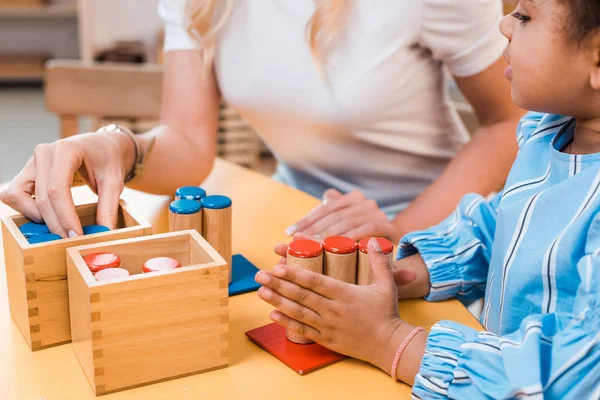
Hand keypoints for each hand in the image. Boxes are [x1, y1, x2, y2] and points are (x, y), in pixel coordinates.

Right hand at [0, 132, 132, 237]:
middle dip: (55, 223)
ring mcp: (32, 162)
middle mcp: (44, 153)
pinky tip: (47, 217)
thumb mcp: (115, 181)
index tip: (76, 236)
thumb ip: (109, 207)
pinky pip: (14, 194)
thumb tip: (104, 233)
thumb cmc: (108, 160)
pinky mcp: (27, 172)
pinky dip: (25, 209)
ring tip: (59, 226)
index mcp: (66, 150)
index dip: (65, 216)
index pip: (58, 189)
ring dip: (37, 217)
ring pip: (20, 197)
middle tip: (70, 241)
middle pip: (42, 197)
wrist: (101, 146)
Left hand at [257, 238, 410, 371]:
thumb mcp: (386, 285)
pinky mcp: (326, 339)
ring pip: (298, 312)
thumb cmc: (387, 314)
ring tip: (261, 291)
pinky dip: (286, 323)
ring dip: (277, 301)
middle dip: (278, 284)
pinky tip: (272, 314)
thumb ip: (379, 262)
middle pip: (301, 295)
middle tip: (260, 275)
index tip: (278, 266)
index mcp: (345, 294)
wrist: (389, 345)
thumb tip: (375, 242)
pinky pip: (303, 331)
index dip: (294, 273)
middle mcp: (333, 309)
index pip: (315, 281)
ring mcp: (328, 326)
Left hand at [284, 189, 397, 241]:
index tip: (288, 232)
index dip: (306, 219)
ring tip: (310, 247)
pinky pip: (364, 230)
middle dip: (313, 229)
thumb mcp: (348, 223)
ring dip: (327, 235)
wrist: (392, 251)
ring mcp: (378, 213)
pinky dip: (348, 237)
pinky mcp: (388, 227)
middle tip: (295, 242)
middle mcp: (366, 202)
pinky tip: (333, 247)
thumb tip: (329, 193)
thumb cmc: (361, 240)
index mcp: (353, 198)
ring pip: (346, 222)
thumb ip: (337, 209)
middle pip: (334, 215)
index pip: (325, 208)